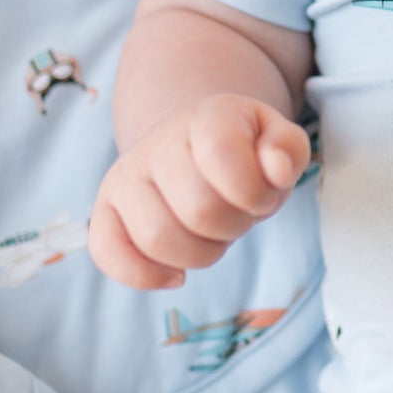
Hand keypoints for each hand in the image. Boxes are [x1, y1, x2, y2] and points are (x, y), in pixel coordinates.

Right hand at [88, 94, 311, 290]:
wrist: (193, 146)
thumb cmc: (243, 151)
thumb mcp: (276, 138)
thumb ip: (288, 148)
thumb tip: (278, 170)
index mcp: (205, 118)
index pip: (222, 154)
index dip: (254, 191)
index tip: (262, 194)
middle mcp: (156, 143)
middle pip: (198, 210)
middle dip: (233, 226)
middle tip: (237, 215)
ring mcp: (124, 178)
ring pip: (157, 238)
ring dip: (200, 253)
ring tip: (210, 235)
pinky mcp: (103, 213)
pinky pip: (107, 254)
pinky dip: (146, 275)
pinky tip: (176, 274)